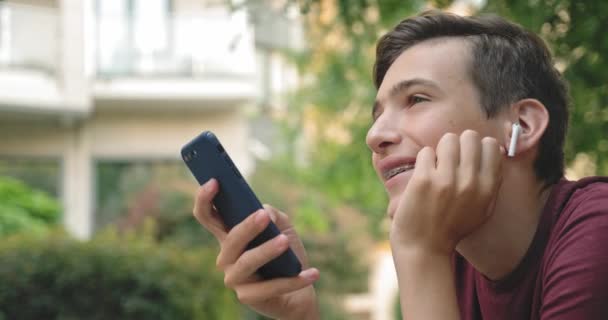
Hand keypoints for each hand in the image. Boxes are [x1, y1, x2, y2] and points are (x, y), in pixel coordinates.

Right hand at [193, 179, 319, 319]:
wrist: (299, 289)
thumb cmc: (287, 254)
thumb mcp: (283, 228)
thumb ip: (273, 214)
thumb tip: (265, 213)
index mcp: (229, 236)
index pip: (207, 216)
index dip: (205, 198)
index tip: (214, 181)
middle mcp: (226, 257)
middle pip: (230, 239)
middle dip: (246, 227)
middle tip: (264, 215)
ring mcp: (235, 279)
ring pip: (246, 263)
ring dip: (267, 251)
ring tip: (285, 242)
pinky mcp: (248, 297)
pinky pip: (271, 287)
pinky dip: (293, 280)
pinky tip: (312, 272)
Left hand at [390, 130, 503, 255]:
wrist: (424, 247)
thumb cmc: (452, 227)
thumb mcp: (482, 209)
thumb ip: (491, 180)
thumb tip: (494, 147)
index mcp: (488, 189)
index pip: (491, 145)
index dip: (477, 147)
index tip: (467, 159)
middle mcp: (470, 182)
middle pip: (470, 136)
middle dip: (458, 144)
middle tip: (450, 161)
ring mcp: (447, 180)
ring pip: (448, 139)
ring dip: (440, 151)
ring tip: (436, 167)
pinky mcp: (424, 180)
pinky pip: (426, 152)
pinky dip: (424, 161)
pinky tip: (423, 176)